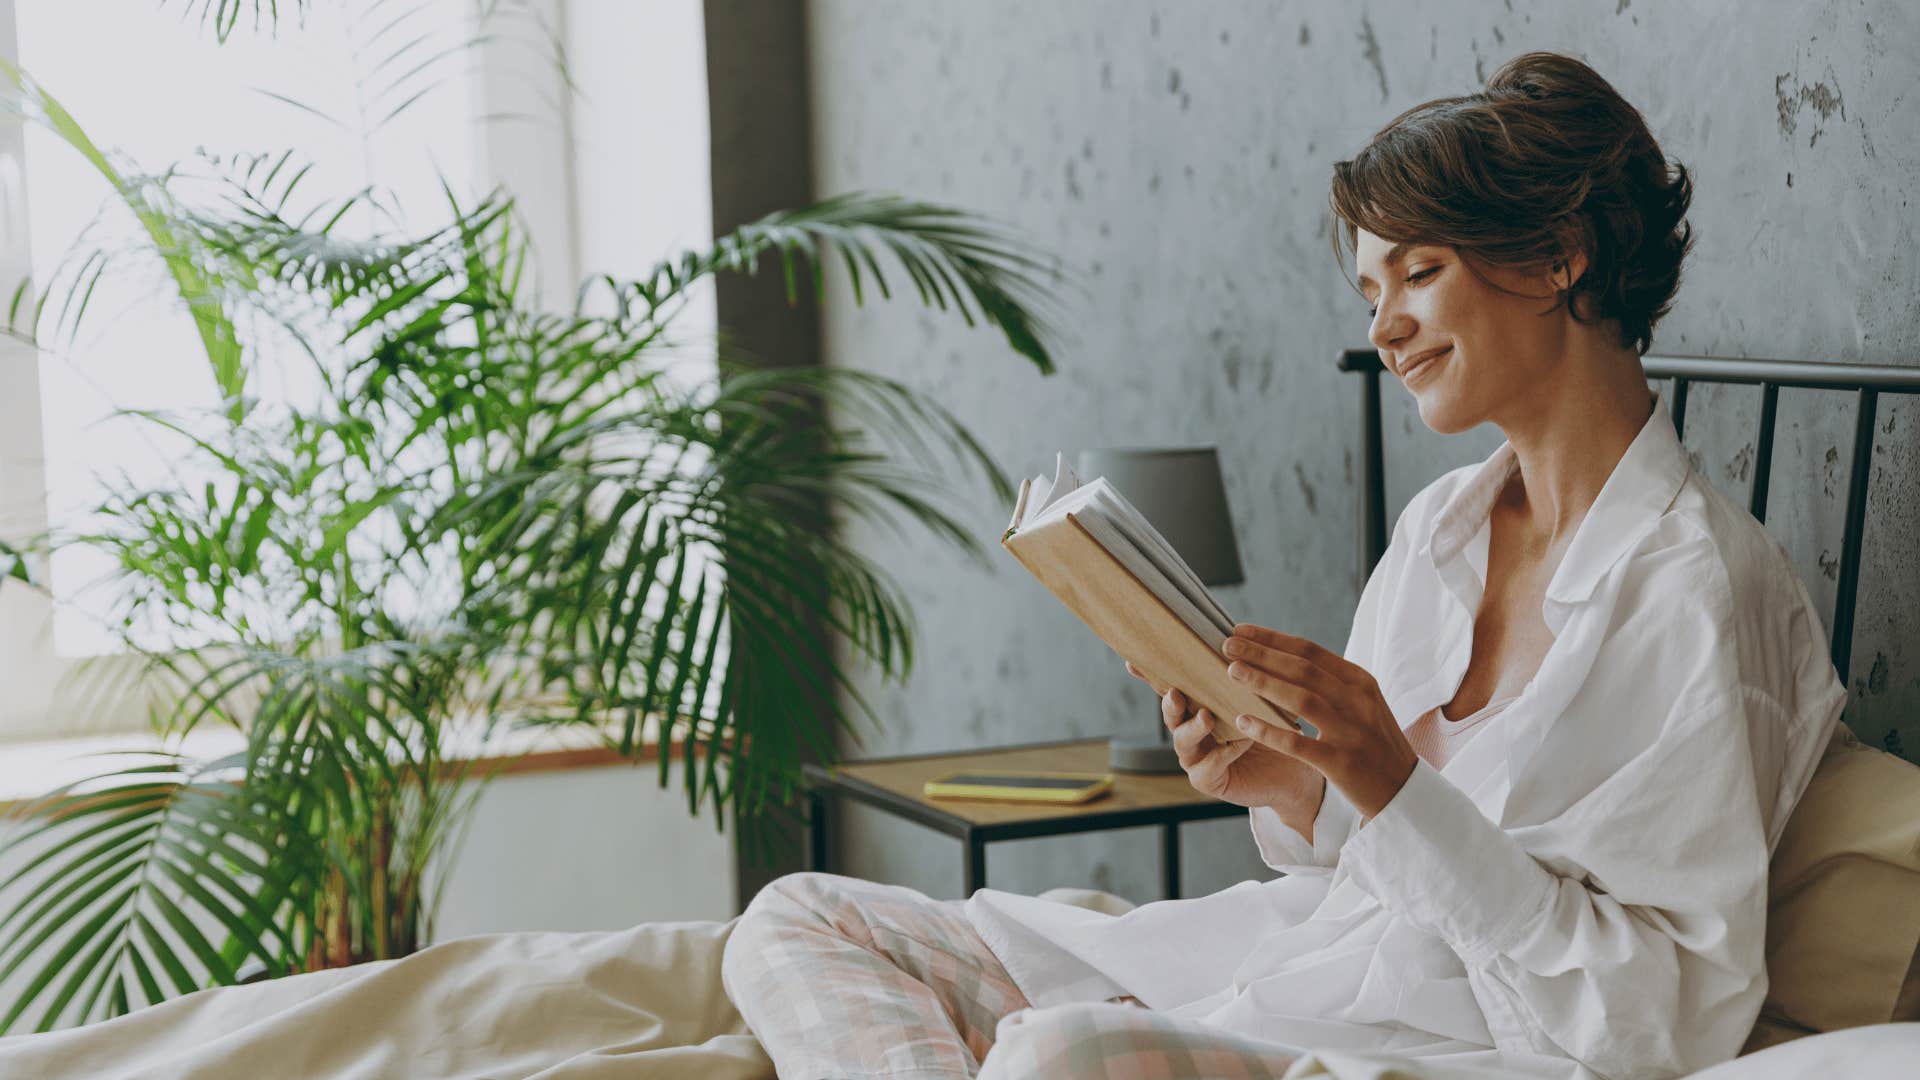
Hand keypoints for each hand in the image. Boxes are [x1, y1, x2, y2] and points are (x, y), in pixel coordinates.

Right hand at [1124, 660, 1323, 813]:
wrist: (1294, 770)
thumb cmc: (1275, 728)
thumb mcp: (1261, 697)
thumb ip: (1244, 676)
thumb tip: (1236, 637)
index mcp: (1198, 704)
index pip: (1171, 686)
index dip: (1150, 675)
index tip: (1133, 661)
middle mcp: (1190, 729)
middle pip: (1170, 713)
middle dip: (1169, 702)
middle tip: (1176, 693)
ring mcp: (1196, 756)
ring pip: (1183, 741)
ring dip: (1194, 727)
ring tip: (1207, 717)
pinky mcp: (1208, 780)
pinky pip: (1207, 768)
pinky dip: (1222, 754)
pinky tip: (1237, 744)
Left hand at [1218, 622, 1418, 819]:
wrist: (1405, 791)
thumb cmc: (1374, 744)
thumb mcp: (1362, 704)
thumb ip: (1330, 683)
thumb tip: (1283, 659)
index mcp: (1360, 682)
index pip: (1310, 651)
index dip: (1272, 639)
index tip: (1241, 630)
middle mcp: (1358, 701)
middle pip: (1302, 669)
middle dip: (1261, 654)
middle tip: (1227, 645)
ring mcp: (1351, 732)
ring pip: (1301, 699)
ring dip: (1263, 682)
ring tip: (1231, 672)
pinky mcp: (1342, 763)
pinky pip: (1298, 743)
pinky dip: (1269, 730)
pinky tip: (1243, 721)